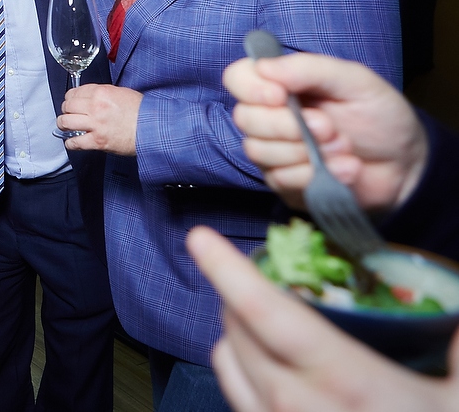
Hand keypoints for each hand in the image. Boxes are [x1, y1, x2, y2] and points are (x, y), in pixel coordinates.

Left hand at [58, 83, 141, 154]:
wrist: (152, 128)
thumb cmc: (142, 111)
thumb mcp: (122, 93)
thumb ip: (104, 94)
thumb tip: (92, 97)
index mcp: (101, 92)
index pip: (75, 92)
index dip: (70, 97)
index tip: (71, 101)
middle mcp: (95, 106)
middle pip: (67, 106)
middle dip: (66, 110)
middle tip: (68, 113)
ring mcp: (95, 124)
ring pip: (65, 122)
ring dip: (63, 124)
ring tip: (66, 126)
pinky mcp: (97, 141)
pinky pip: (75, 142)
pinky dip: (70, 143)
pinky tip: (72, 142)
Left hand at [187, 226, 458, 411]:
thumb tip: (451, 308)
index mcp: (350, 385)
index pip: (270, 316)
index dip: (229, 273)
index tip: (200, 238)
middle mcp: (299, 409)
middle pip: (240, 334)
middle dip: (238, 294)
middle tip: (260, 273)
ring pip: (228, 366)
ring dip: (235, 331)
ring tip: (261, 315)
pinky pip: (239, 401)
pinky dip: (239, 370)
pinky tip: (265, 364)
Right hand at [222, 53, 426, 212]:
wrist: (405, 164)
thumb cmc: (379, 115)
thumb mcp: (355, 80)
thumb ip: (311, 68)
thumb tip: (264, 66)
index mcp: (281, 85)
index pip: (237, 78)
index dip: (250, 88)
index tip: (281, 96)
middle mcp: (270, 117)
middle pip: (245, 119)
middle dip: (290, 126)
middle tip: (330, 127)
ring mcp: (274, 152)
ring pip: (259, 152)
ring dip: (308, 152)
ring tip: (344, 148)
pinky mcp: (284, 183)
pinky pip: (280, 180)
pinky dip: (316, 175)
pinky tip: (344, 169)